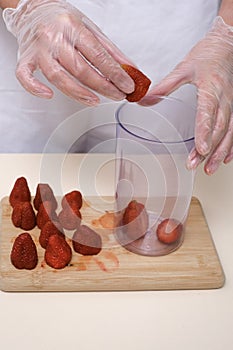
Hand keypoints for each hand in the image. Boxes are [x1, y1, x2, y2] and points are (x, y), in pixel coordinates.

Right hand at [2, 0, 134, 104]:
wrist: (32, 9)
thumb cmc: (62, 19)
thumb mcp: (89, 28)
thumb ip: (109, 50)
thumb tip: (129, 69)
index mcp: (72, 27)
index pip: (98, 55)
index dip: (115, 74)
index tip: (127, 86)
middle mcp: (54, 37)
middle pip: (81, 69)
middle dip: (103, 87)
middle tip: (117, 95)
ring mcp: (39, 49)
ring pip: (58, 77)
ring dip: (79, 93)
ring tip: (95, 100)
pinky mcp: (25, 58)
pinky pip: (25, 76)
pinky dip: (35, 89)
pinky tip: (49, 95)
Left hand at [140, 17, 232, 174]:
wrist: (226, 45)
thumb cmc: (207, 56)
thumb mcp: (183, 68)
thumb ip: (164, 86)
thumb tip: (144, 99)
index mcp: (211, 89)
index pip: (208, 114)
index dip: (204, 133)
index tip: (201, 149)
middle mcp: (224, 99)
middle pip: (217, 129)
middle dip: (208, 150)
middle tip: (195, 164)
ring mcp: (232, 105)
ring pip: (229, 133)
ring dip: (220, 153)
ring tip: (210, 169)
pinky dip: (231, 146)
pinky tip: (226, 158)